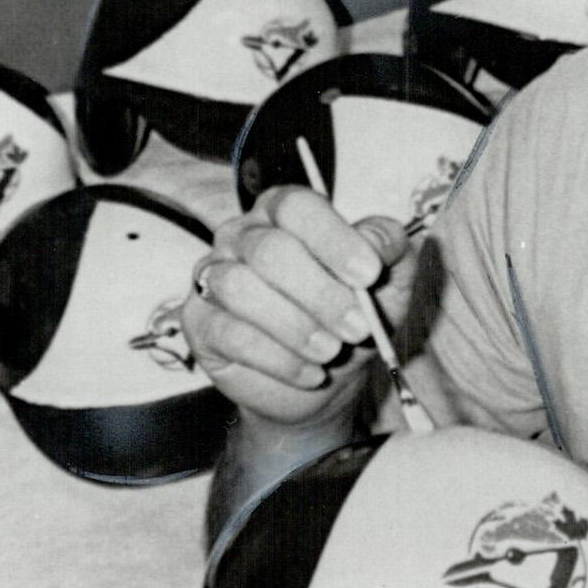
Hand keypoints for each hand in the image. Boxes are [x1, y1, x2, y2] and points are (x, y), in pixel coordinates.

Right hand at [182, 184, 417, 426]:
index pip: (297, 207)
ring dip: (296, 326)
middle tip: (358, 327)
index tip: (369, 274)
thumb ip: (388, 249)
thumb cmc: (350, 317)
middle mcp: (242, 235)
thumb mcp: (387, 283)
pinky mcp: (200, 323)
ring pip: (241, 289)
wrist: (322, 380)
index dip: (333, 239)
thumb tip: (377, 237)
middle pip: (269, 250)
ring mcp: (214, 277)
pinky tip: (310, 372)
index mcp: (284, 211)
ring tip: (331, 351)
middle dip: (320, 294)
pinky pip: (229, 333)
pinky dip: (277, 358)